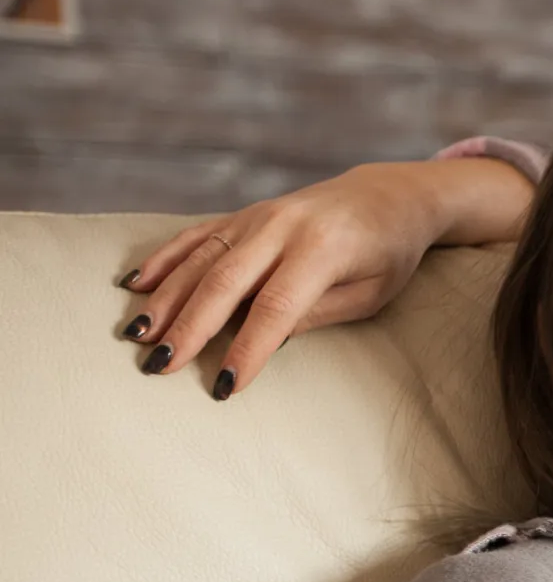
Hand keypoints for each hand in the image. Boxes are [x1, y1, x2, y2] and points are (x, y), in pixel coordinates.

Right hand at [118, 158, 525, 396]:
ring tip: (138, 335)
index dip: (247, 348)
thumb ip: (316, 312)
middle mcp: (282, 227)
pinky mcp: (244, 215)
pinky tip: (136, 283)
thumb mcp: (369, 293)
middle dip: (189, 327)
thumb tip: (263, 339)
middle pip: (224, 282)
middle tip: (159, 366)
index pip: (276, 308)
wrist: (387, 197)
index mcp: (322, 250)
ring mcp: (258, 217)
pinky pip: (196, 236)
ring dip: (166, 298)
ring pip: (201, 259)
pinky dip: (164, 259)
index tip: (224, 385)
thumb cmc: (387, 254)